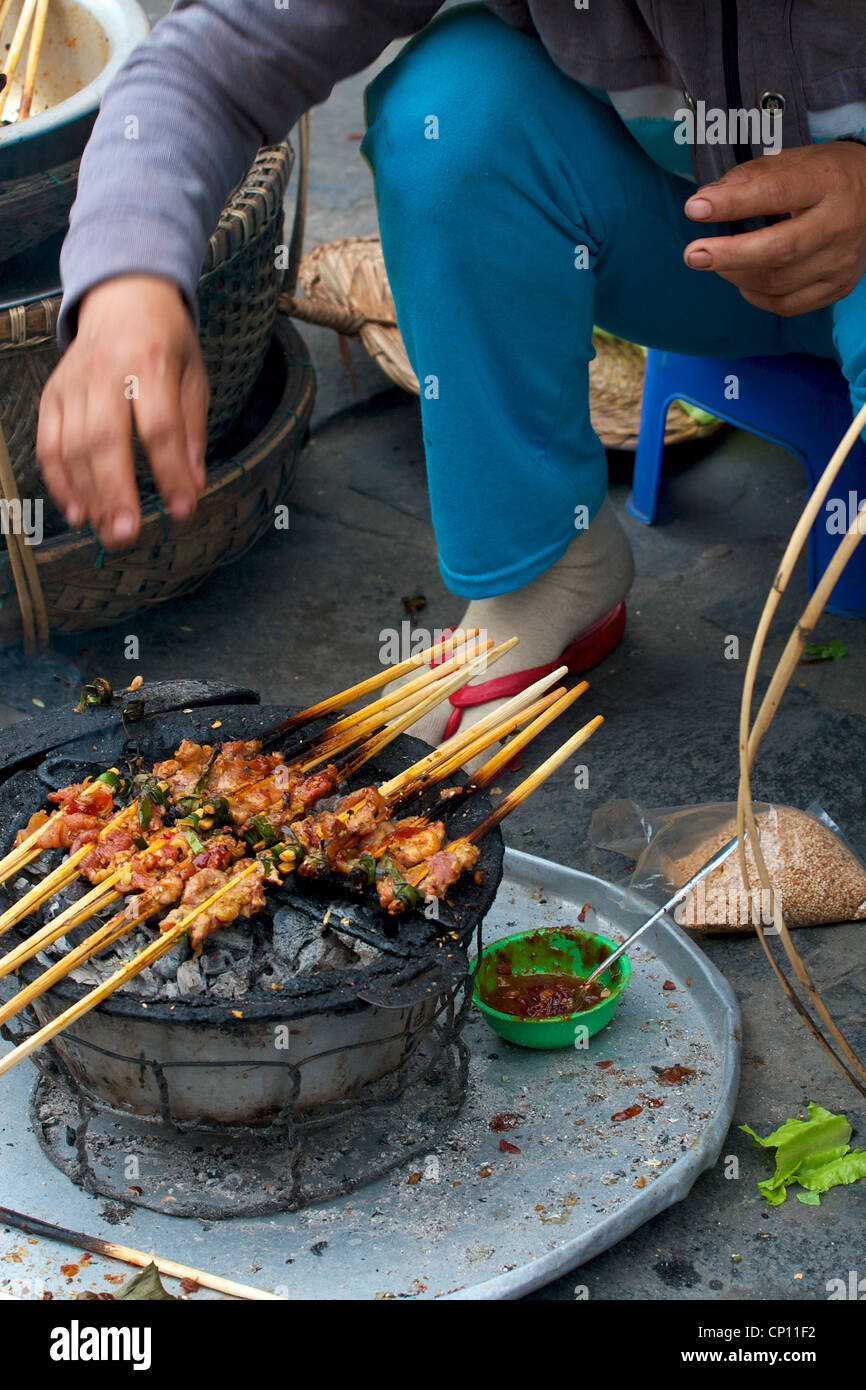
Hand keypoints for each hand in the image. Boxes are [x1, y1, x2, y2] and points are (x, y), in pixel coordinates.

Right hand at [37, 275, 208, 547]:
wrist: (123, 296)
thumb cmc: (166, 341)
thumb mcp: (194, 376)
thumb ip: (193, 430)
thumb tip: (194, 485)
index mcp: (150, 362)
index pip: (159, 426)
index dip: (170, 472)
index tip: (184, 510)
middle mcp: (105, 371)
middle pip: (105, 438)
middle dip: (116, 492)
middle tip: (128, 534)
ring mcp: (72, 383)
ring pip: (72, 446)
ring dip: (88, 495)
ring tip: (108, 532)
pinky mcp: (52, 394)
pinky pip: (49, 443)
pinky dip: (60, 481)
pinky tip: (78, 512)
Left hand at [683, 142, 865, 315]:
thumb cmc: (828, 176)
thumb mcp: (796, 159)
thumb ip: (750, 176)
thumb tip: (704, 199)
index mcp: (828, 181)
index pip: (774, 194)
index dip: (732, 204)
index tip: (695, 208)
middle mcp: (840, 224)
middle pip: (779, 249)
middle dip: (729, 254)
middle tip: (693, 255)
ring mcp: (842, 261)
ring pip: (777, 282)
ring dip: (737, 275)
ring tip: (718, 261)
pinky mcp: (838, 287)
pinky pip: (786, 304)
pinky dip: (756, 296)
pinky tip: (743, 280)